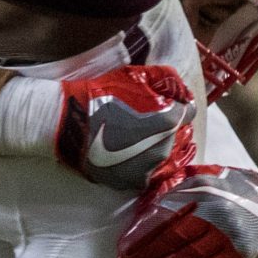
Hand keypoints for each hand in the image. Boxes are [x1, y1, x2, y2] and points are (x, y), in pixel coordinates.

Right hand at [52, 64, 198, 190]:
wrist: (69, 122)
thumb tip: (183, 92)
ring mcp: (148, 169)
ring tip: (135, 137)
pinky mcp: (131, 182)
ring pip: (163, 156)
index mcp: (170, 121)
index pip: (188, 112)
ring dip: (156, 146)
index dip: (176, 105)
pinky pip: (146, 173)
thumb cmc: (102, 95)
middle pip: (177, 136)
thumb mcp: (136, 75)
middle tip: (145, 119)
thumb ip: (167, 79)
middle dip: (167, 127)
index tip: (163, 102)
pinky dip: (141, 164)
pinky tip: (128, 153)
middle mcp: (164, 149)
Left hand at [116, 165, 257, 257]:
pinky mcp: (238, 254)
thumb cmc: (221, 189)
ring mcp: (230, 236)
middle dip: (147, 257)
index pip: (167, 216)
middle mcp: (217, 214)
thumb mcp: (198, 177)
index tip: (124, 249)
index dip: (143, 234)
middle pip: (176, 240)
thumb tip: (140, 207)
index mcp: (203, 191)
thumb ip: (172, 188)